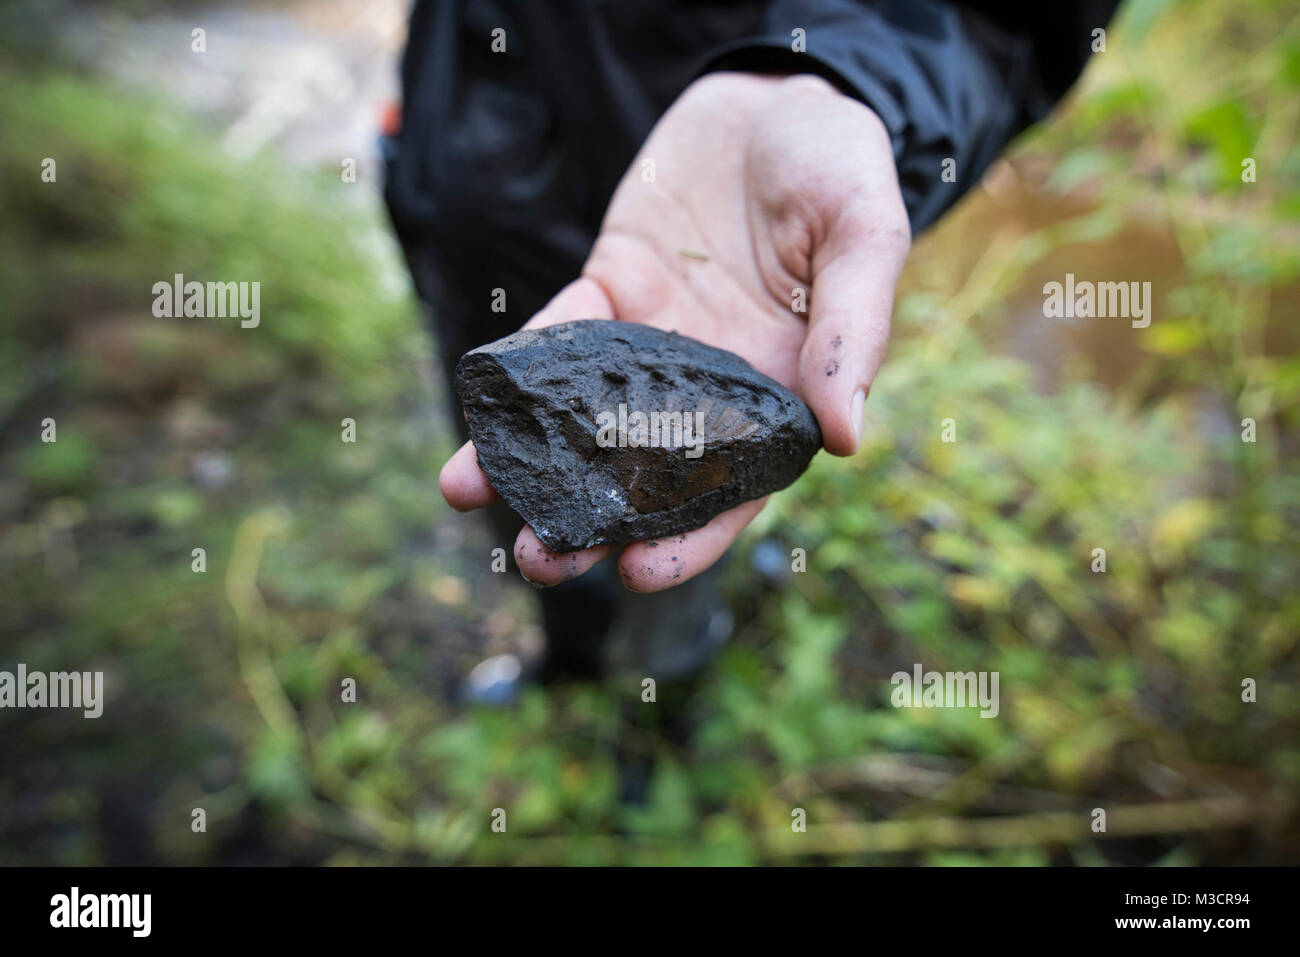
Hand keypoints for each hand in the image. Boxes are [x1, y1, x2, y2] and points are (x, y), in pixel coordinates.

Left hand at [440, 72, 910, 591]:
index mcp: (780, 392)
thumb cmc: (839, 165)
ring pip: (584, 419)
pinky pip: (558, 335)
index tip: (638, 573)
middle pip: (644, 475)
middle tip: (535, 559)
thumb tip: (847, 438)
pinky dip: (518, 370)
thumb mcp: (866, 235)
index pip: (733, 486)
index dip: (690, 537)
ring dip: (529, 462)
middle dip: (587, 523)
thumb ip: (851, 331)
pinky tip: (477, 406)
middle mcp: (708, 384)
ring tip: (468, 492)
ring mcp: (651, 342)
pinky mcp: (610, 290)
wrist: (778, 92)